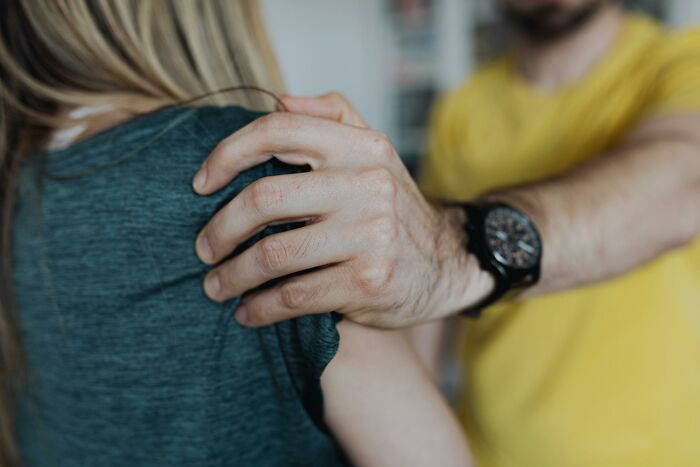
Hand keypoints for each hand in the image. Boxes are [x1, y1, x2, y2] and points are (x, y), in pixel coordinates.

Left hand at [193, 93, 492, 327]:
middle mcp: (368, 184)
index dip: (228, 154)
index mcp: (361, 146)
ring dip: (232, 276)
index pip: (278, 130)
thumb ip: (333, 117)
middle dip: (220, 228)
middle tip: (204, 249)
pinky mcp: (368, 282)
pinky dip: (260, 308)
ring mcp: (370, 235)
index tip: (201, 184)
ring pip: (273, 255)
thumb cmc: (393, 209)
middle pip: (264, 198)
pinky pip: (294, 296)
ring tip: (216, 286)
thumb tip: (280, 100)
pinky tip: (248, 312)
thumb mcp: (375, 153)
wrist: (449, 263)